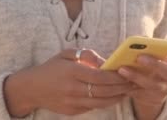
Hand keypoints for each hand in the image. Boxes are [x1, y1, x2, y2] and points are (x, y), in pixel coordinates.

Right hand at [4, 48, 133, 116]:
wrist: (31, 88)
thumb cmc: (51, 68)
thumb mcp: (67, 54)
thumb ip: (87, 55)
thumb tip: (105, 61)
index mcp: (72, 72)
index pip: (100, 76)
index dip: (116, 76)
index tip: (128, 72)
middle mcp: (73, 88)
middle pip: (104, 90)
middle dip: (121, 87)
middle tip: (135, 82)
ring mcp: (72, 102)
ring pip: (101, 102)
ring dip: (117, 97)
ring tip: (129, 91)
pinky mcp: (72, 111)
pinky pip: (93, 107)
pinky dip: (105, 102)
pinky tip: (114, 96)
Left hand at [117, 42, 166, 117]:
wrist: (148, 88)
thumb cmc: (149, 64)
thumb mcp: (151, 54)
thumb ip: (148, 46)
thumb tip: (138, 41)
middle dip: (155, 64)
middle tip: (139, 57)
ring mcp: (164, 88)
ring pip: (154, 84)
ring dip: (137, 76)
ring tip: (122, 69)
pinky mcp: (153, 98)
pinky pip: (142, 92)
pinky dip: (130, 85)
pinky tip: (120, 79)